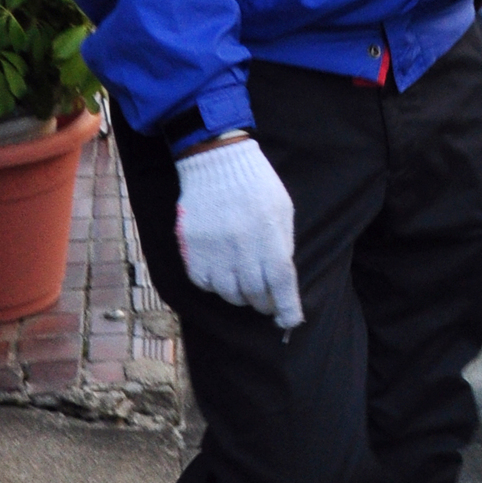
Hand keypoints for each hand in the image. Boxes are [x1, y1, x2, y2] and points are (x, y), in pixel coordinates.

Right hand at [175, 137, 301, 328]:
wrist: (216, 161)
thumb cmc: (256, 185)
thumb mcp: (282, 209)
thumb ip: (283, 244)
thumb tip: (281, 281)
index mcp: (268, 233)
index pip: (280, 281)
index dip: (287, 306)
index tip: (290, 321)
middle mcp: (240, 245)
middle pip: (255, 292)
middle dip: (264, 303)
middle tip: (267, 302)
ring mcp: (213, 248)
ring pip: (229, 293)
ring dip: (241, 296)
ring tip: (246, 286)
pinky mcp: (192, 249)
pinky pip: (204, 283)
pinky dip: (216, 286)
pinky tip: (223, 273)